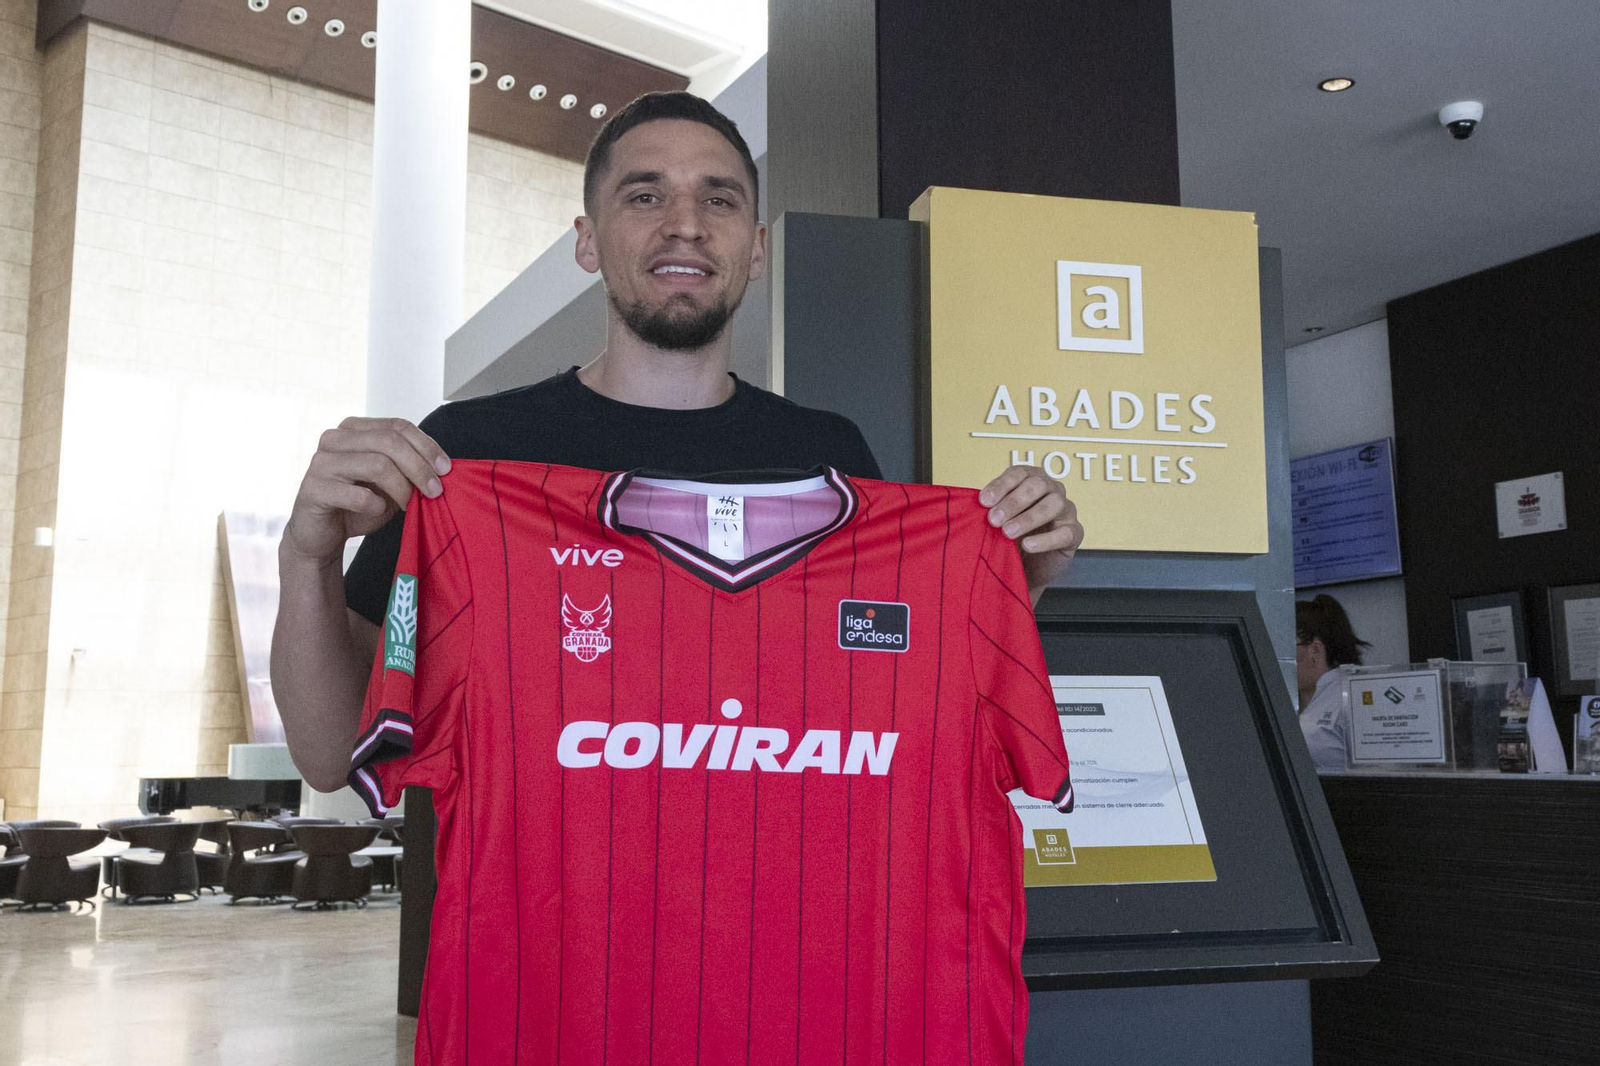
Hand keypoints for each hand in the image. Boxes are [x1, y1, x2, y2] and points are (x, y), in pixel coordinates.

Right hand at [284, 417, 450, 564]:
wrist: (323, 535)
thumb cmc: (358, 504)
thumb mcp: (389, 481)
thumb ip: (408, 467)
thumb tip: (443, 467)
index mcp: (353, 429)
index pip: (398, 426)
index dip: (427, 446)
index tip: (446, 469)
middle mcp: (334, 438)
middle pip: (389, 441)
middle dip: (419, 467)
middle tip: (435, 491)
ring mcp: (321, 462)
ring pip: (377, 464)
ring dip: (402, 488)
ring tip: (408, 505)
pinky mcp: (314, 489)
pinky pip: (359, 495)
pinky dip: (377, 506)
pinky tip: (377, 511)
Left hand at [978, 465, 1083, 600]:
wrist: (1026, 566)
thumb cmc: (1011, 536)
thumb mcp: (997, 520)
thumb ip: (990, 509)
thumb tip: (974, 503)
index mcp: (1031, 479)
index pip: (1019, 473)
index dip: (1001, 485)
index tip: (983, 502)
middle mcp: (1052, 489)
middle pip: (1038, 484)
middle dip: (1013, 501)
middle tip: (994, 519)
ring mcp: (1066, 510)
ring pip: (1054, 504)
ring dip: (1028, 517)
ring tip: (1008, 532)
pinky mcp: (1074, 533)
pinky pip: (1065, 532)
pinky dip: (1045, 539)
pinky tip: (1028, 545)